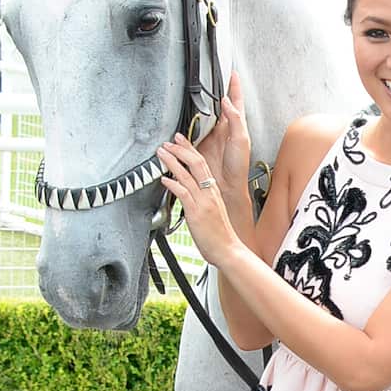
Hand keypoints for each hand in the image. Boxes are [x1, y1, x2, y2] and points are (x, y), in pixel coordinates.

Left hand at [158, 134, 239, 264]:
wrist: (228, 250)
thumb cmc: (220, 235)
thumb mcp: (212, 211)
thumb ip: (201, 200)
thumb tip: (187, 193)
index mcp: (213, 191)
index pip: (202, 164)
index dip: (190, 150)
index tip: (180, 140)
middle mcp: (209, 193)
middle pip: (196, 163)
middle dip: (181, 149)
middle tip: (169, 141)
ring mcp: (203, 202)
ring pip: (187, 175)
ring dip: (173, 162)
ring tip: (162, 153)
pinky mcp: (197, 213)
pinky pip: (184, 194)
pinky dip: (173, 184)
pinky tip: (164, 179)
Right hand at [197, 72, 251, 198]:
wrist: (226, 185)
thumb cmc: (238, 166)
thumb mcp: (241, 140)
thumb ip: (234, 119)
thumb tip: (227, 101)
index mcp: (236, 125)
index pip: (235, 100)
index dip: (234, 86)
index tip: (231, 72)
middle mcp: (222, 128)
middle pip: (216, 104)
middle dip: (213, 91)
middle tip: (209, 78)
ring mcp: (210, 135)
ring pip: (202, 115)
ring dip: (197, 107)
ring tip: (193, 94)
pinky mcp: (199, 144)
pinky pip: (190, 131)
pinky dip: (185, 125)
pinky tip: (181, 120)